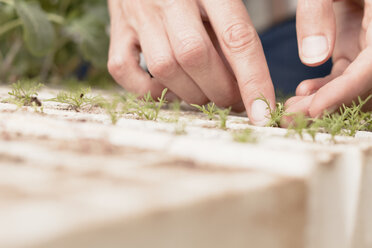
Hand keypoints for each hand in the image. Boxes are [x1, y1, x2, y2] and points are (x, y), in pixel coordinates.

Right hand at [107, 0, 275, 125]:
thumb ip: (231, 33)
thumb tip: (243, 84)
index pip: (236, 37)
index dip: (253, 79)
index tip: (261, 111)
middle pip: (195, 56)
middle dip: (219, 90)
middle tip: (231, 99)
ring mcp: (137, 14)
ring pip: (164, 68)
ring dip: (189, 93)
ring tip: (204, 94)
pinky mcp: (117, 29)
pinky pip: (124, 69)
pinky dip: (147, 89)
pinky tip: (167, 86)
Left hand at [285, 0, 371, 117]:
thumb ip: (318, 9)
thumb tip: (313, 58)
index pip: (371, 68)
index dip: (344, 92)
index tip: (314, 110)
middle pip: (362, 84)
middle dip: (327, 104)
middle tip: (290, 118)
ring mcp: (370, 44)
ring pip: (353, 83)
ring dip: (322, 101)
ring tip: (290, 111)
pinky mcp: (356, 45)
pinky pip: (345, 73)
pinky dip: (324, 87)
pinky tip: (302, 92)